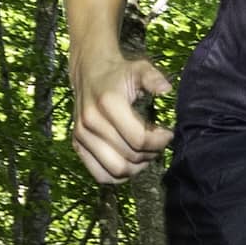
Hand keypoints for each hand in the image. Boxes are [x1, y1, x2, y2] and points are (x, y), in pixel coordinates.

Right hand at [69, 52, 174, 183]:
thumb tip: (166, 90)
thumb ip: (153, 78)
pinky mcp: (77, 145)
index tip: (168, 134)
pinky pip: (100, 174)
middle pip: (129, 157)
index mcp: (108, 103)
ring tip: (146, 154)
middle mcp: (91, 122)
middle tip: (158, 144)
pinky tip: (130, 163)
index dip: (159, 142)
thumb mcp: (139, 68)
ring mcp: (82, 136)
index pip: (138, 139)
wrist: (89, 72)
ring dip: (136, 168)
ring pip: (115, 170)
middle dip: (150, 154)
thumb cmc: (119, 73)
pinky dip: (118, 175)